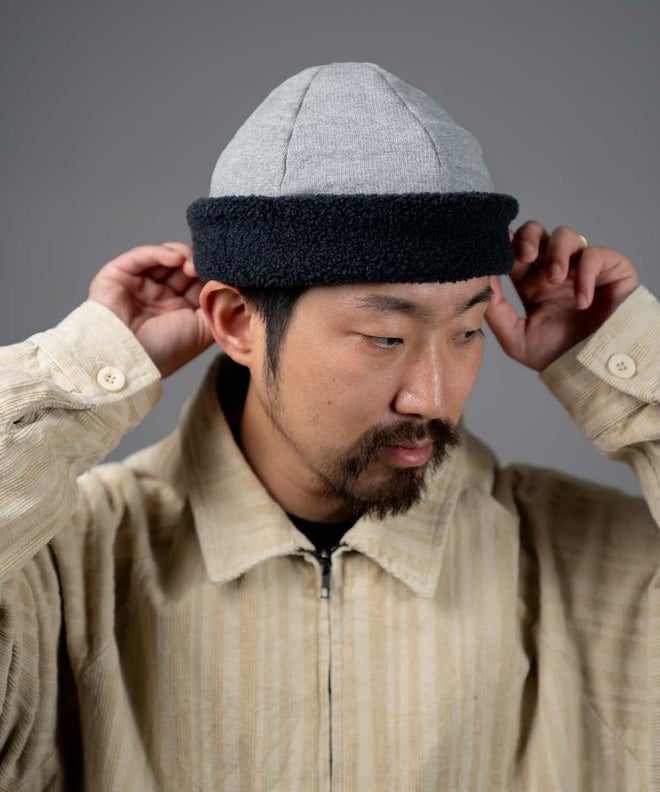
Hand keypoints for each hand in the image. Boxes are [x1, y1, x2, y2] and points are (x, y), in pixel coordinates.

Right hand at [88, 242, 213, 376]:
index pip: (197, 283)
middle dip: (198, 263)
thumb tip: (234, 289)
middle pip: (183, 267)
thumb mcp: (203, 331)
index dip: (210, 276)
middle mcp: (159, 296)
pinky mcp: (119, 274)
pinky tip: (177, 258)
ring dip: (183, 255)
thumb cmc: (165, 350)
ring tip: (193, 264)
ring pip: (164, 257)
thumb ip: (219, 308)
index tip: (223, 273)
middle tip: (209, 266)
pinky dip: (161, 253)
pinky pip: (142, 255)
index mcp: (178, 311)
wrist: (128, 358)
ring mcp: (139, 284)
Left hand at [485, 222, 639, 370]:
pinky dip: (585, 274)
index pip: (515, 253)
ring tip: (555, 280)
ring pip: (565, 235)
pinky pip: (594, 254)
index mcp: (531, 285)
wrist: (593, 373)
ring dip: (555, 252)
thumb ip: (496, 311)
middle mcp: (555, 272)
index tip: (496, 248)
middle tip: (524, 255)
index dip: (506, 245)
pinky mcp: (610, 270)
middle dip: (528, 236)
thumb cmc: (558, 357)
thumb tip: (480, 280)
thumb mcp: (515, 338)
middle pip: (537, 233)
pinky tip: (582, 302)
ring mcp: (581, 269)